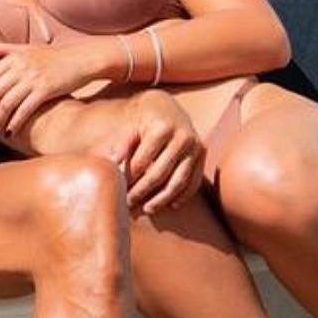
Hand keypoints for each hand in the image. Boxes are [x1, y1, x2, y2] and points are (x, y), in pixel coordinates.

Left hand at [0, 40, 100, 135]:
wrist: (81, 59)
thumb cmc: (53, 56)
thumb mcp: (26, 47)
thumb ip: (2, 49)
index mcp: (13, 57)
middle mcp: (20, 66)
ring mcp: (33, 78)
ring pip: (6, 104)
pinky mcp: (46, 89)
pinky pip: (24, 110)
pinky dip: (14, 122)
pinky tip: (10, 131)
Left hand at [120, 90, 204, 214]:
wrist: (168, 108)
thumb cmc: (144, 123)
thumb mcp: (132, 128)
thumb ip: (122, 143)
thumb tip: (114, 161)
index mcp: (162, 128)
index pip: (143, 160)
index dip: (130, 177)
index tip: (119, 190)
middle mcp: (182, 137)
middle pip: (160, 173)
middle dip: (142, 191)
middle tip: (129, 203)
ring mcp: (195, 146)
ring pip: (178, 181)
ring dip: (162, 199)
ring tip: (147, 209)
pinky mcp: (203, 154)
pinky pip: (194, 181)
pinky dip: (183, 195)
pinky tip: (170, 205)